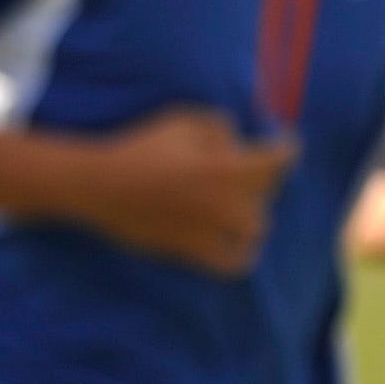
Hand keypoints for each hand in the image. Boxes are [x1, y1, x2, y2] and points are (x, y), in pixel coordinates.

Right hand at [78, 106, 295, 275]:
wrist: (99, 187)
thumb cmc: (141, 149)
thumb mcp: (185, 120)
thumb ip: (223, 127)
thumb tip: (239, 145)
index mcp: (229, 167)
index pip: (283, 158)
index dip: (286, 146)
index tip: (280, 141)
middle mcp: (227, 202)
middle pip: (269, 192)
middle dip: (263, 176)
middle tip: (244, 167)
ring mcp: (211, 231)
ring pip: (257, 227)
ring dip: (253, 212)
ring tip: (239, 204)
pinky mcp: (192, 252)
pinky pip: (234, 263)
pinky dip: (242, 254)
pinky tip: (235, 243)